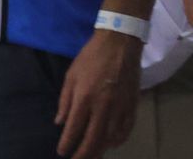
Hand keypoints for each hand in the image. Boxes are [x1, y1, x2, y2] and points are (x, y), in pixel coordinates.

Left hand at [55, 30, 140, 157]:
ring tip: (92, 155)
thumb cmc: (90, 58)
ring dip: (100, 149)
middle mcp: (103, 107)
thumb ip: (65, 101)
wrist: (119, 44)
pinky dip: (118, 140)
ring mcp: (120, 108)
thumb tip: (60, 122)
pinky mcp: (133, 106)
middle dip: (84, 153)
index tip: (62, 152)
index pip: (74, 128)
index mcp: (84, 98)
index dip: (67, 143)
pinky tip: (111, 143)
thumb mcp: (71, 75)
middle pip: (93, 139)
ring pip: (110, 138)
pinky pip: (126, 130)